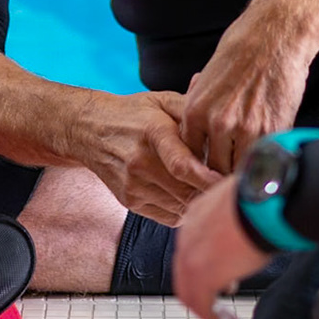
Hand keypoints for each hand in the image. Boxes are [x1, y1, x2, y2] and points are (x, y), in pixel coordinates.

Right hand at [86, 89, 221, 226]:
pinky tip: (187, 193)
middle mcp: (140, 161)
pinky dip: (184, 209)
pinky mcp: (130, 201)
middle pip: (185, 191)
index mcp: (152, 130)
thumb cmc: (133, 114)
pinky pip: (169, 217)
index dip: (209, 178)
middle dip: (211, 191)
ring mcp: (133, 185)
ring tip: (208, 187)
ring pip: (180, 207)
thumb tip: (222, 119)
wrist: (90, 130)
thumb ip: (194, 110)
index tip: (228, 181)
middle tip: (228, 185)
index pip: (182, 165)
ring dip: (199, 200)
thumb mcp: (162, 101)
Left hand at [174, 177, 272, 318]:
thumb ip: (244, 220)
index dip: (208, 266)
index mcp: (198, 214)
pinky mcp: (202, 276)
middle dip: (203, 291)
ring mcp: (190, 256)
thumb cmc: (264, 198)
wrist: (263, 200)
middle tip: (220, 306)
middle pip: (185, 272)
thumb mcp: (247, 206)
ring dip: (207, 311)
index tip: (226, 279)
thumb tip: (260, 226)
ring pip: (189, 292)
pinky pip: (203, 307)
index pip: (194, 247)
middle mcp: (188, 235)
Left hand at [180, 0, 313, 174]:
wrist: (274, 35)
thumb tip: (199, 138)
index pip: (190, 157)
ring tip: (245, 176)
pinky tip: (264, 160)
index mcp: (194, 111)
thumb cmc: (240, 52)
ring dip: (241, 173)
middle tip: (225, 181)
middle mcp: (216, 123)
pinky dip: (263, 162)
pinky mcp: (273, 129)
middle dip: (218, 176)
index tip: (206, 174)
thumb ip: (201, 112)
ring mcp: (245, 128)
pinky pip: (263, 159)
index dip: (199, 168)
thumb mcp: (207, 82)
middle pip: (212, 170)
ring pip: (238, 170)